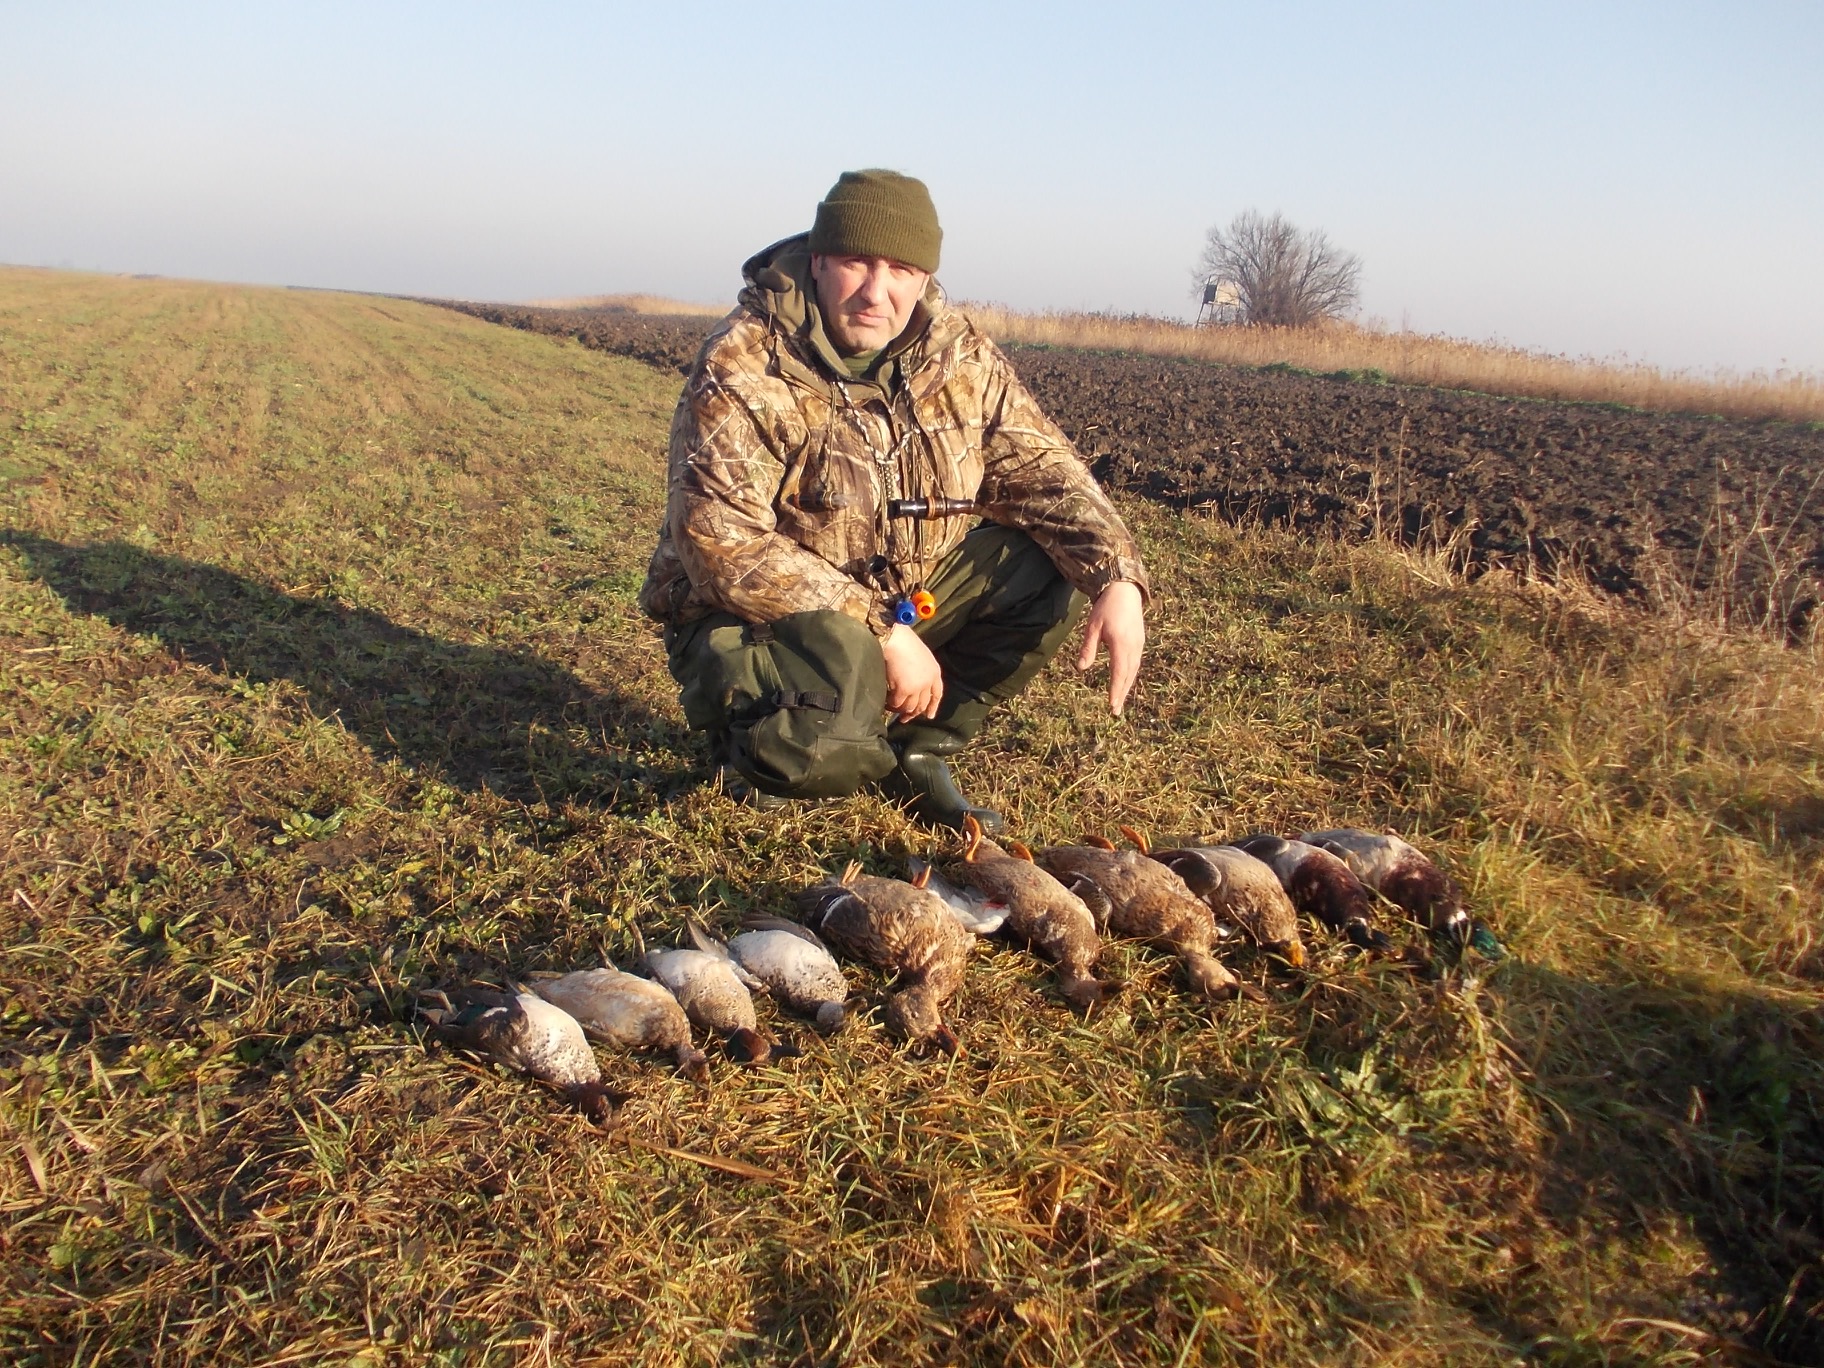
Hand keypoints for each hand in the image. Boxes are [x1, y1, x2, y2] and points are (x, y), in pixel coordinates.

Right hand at [881, 623, 943, 721]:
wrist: (895, 639)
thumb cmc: (904, 642)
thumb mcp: (921, 656)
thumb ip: (921, 672)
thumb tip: (913, 686)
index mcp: (935, 672)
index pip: (937, 694)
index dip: (933, 706)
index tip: (928, 716)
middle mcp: (929, 681)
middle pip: (923, 704)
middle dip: (914, 713)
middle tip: (905, 718)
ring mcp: (917, 687)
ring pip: (910, 707)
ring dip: (901, 710)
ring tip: (892, 709)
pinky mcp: (904, 689)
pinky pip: (897, 703)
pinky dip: (891, 705)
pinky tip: (886, 703)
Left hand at [1077, 580, 1144, 715]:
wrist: (1125, 590)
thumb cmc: (1105, 607)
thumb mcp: (1092, 626)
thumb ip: (1088, 648)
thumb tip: (1081, 668)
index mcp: (1121, 644)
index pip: (1119, 672)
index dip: (1116, 690)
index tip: (1112, 705)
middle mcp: (1133, 647)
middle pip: (1128, 676)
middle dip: (1121, 694)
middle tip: (1115, 711)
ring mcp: (1138, 644)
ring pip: (1133, 671)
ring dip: (1126, 686)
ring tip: (1119, 701)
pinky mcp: (1139, 641)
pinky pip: (1135, 663)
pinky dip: (1130, 675)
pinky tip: (1124, 681)